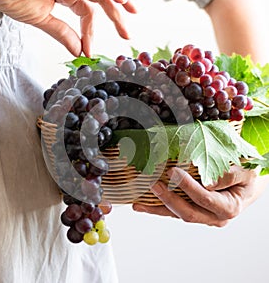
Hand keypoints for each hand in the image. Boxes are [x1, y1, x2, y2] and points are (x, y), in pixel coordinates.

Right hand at [0, 0, 136, 56]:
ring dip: (118, 4)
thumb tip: (78, 51)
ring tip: (131, 16)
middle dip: (115, 17)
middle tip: (126, 34)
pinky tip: (122, 0)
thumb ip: (62, 34)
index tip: (88, 51)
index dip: (90, 32)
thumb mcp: (42, 19)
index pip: (86, 12)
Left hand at [133, 165, 267, 226]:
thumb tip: (207, 182)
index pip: (204, 198)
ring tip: (139, 202)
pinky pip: (173, 212)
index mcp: (228, 208)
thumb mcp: (246, 174)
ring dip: (157, 207)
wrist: (248, 188)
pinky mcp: (194, 212)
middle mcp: (214, 217)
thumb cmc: (247, 179)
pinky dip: (157, 208)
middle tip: (154, 184)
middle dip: (168, 198)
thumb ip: (229, 177)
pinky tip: (141, 205)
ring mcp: (202, 217)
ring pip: (177, 215)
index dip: (187, 186)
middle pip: (187, 212)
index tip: (173, 171)